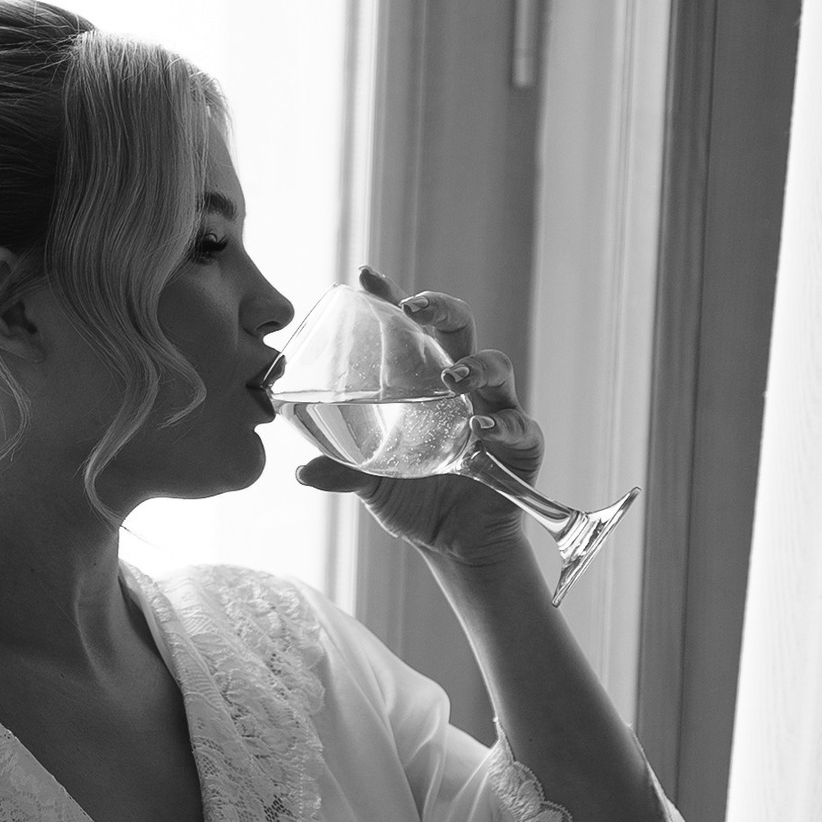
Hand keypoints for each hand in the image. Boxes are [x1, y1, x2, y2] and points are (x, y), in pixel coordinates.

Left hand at [295, 269, 542, 572]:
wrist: (453, 545)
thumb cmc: (413, 500)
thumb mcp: (370, 484)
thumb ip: (342, 471)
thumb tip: (300, 472)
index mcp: (421, 383)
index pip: (408, 330)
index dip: (390, 298)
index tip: (366, 276)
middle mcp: (460, 386)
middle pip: (458, 328)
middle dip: (440, 309)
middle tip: (416, 309)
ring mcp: (495, 409)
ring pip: (495, 366)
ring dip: (473, 367)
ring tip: (449, 380)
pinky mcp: (521, 442)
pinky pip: (517, 424)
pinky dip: (500, 424)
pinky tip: (480, 432)